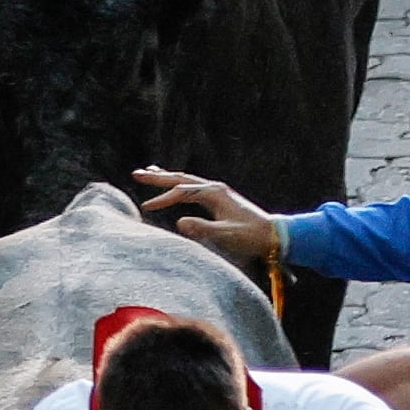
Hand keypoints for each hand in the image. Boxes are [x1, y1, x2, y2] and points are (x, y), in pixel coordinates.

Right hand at [132, 167, 276, 259]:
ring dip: (168, 176)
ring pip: (187, 179)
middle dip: (158, 177)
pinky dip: (180, 183)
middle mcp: (215, 188)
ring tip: (149, 172)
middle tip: (136, 173)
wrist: (273, 235)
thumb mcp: (225, 235)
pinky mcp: (220, 197)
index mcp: (214, 193)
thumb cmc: (249, 237)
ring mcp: (218, 191)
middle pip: (181, 178)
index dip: (163, 199)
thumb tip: (179, 222)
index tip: (147, 208)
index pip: (181, 192)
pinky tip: (175, 185)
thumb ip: (202, 229)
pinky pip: (194, 186)